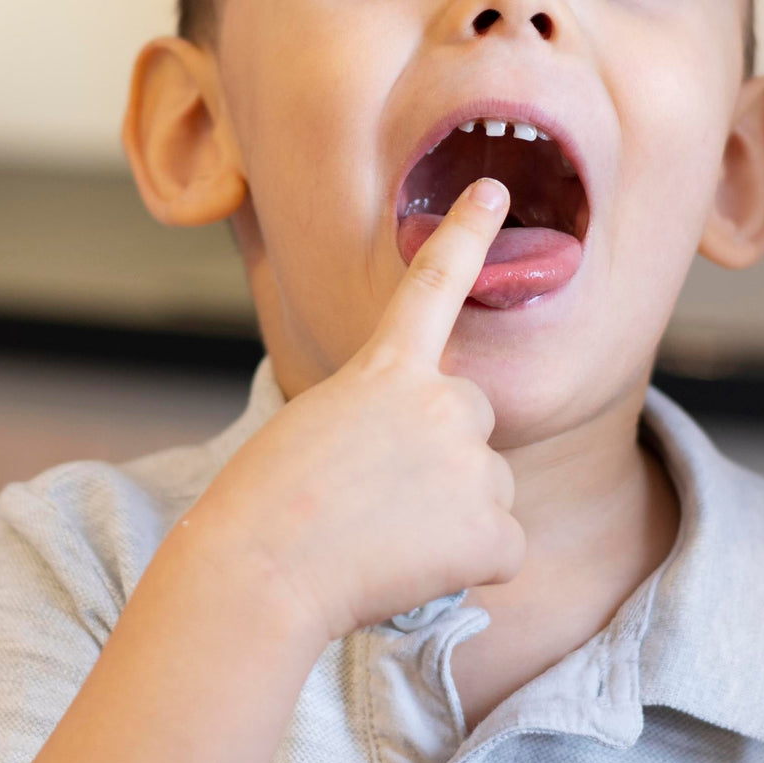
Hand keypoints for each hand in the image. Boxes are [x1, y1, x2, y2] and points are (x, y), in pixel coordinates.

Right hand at [184, 178, 524, 642]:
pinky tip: (414, 572)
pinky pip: (504, 548)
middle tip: (381, 498)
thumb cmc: (264, 509)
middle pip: (473, 418)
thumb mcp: (315, 428)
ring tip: (383, 540)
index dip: (466, 233)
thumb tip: (425, 472)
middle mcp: (442, 401)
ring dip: (451, 518)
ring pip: (489, 489)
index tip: (494, 190)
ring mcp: (472, 461)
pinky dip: (469, 566)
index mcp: (386, 369)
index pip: (434, 284)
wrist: (260, 570)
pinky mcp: (492, 526)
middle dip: (445, 455)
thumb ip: (380, 421)